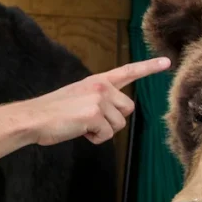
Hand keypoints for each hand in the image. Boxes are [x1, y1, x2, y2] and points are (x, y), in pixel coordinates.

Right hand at [25, 57, 170, 145]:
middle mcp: (101, 87)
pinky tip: (79, 131)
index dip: (148, 67)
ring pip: (118, 124)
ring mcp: (99, 100)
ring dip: (102, 131)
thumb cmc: (53, 112)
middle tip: (91, 122)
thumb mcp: (78, 97)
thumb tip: (109, 116)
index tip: (167, 62)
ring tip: (81, 126)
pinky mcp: (95, 115)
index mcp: (97, 81)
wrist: (34, 118)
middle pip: (128, 109)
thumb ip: (98, 100)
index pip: (127, 71)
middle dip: (114, 120)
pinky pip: (107, 134)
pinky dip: (95, 138)